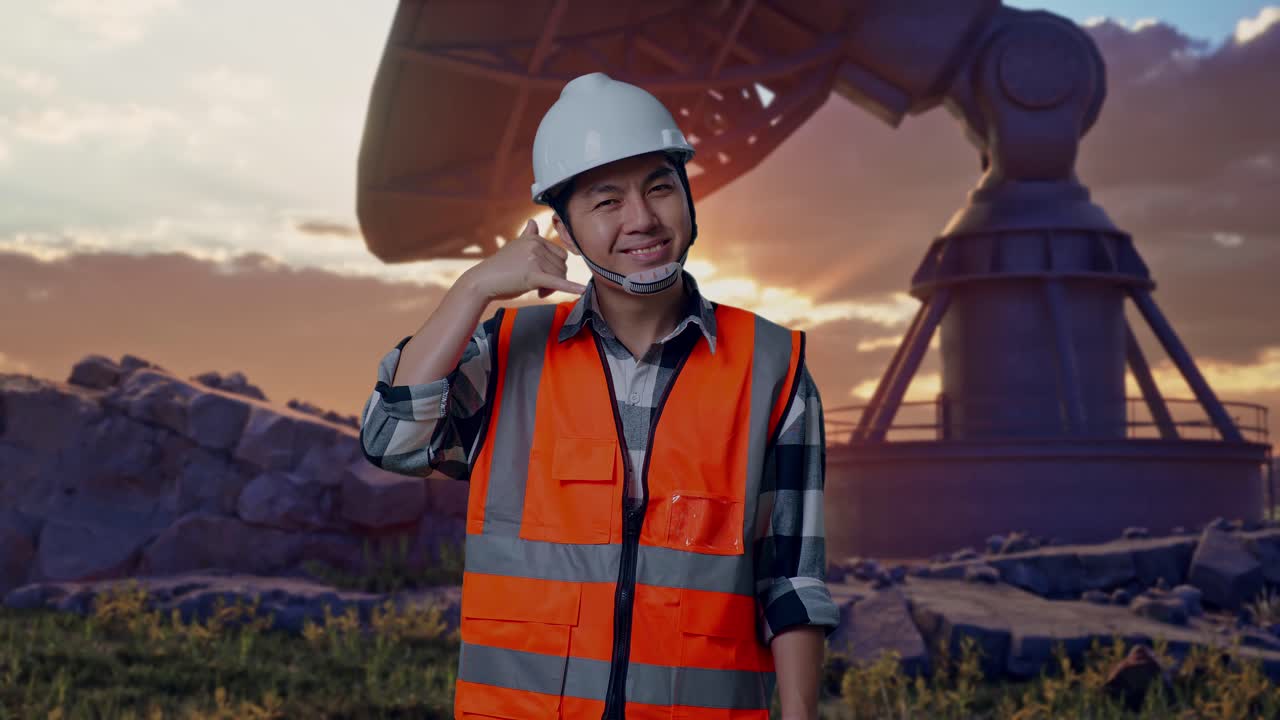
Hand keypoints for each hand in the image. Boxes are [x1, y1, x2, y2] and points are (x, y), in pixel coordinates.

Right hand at [462, 219, 586, 301]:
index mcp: (535, 238)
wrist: (482, 281)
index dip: (555, 268)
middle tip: (538, 287)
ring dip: (551, 287)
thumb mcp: (515, 247)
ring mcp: (535, 259)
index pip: (561, 255)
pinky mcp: (533, 275)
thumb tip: (533, 223)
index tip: (541, 276)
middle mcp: (536, 245)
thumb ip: (527, 236)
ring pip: (560, 277)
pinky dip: (570, 288)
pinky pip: (557, 282)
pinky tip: (581, 291)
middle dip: (554, 279)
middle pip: (562, 267)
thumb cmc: (500, 267)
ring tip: (536, 290)